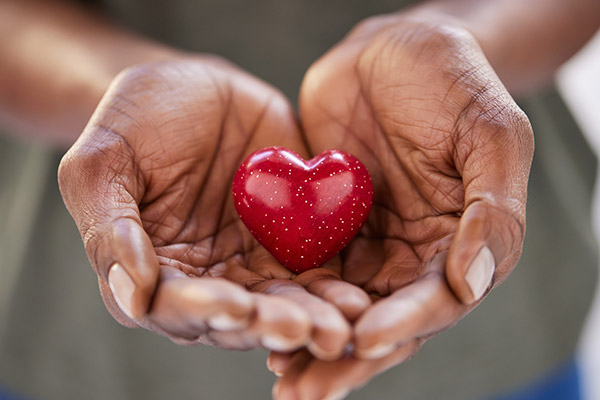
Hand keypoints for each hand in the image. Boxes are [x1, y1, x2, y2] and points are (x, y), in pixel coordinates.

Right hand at [58, 57, 359, 358]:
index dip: (202, 310)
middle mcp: (204, 280)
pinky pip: (315, 270)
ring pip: (282, 303)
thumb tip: (133, 296)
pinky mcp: (291, 243)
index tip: (234, 305)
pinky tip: (357, 299)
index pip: (172, 305)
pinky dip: (335, 288)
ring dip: (311, 319)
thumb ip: (110, 228)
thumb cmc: (136, 119)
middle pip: (236, 317)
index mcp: (151, 271)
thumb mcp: (102, 162)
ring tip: (339, 325)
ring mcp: (251, 264)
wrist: (195, 88)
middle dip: (268, 324)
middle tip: (300, 329)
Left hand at [273, 13, 533, 397]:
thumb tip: (473, 283)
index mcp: (463, 245)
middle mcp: (415, 256)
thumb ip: (494, 209)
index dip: (404, 323)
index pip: (436, 300)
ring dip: (311, 342)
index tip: (364, 341)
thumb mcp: (491, 134)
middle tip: (306, 391)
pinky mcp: (328, 228)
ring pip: (342, 307)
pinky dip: (288, 300)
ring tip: (278, 375)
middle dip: (347, 357)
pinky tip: (260, 320)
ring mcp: (370, 245)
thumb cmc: (455, 82)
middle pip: (384, 320)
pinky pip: (308, 272)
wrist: (395, 48)